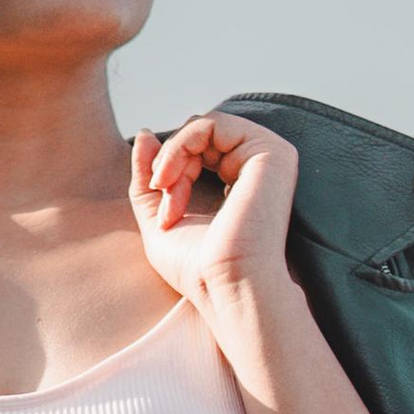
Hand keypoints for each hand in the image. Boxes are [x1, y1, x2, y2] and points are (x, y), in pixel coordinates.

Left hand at [130, 112, 299, 309]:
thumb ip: (147, 178)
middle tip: (162, 197)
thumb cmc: (199, 272)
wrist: (227, 289)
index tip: (161, 214)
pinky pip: (211, 124)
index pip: (196, 151)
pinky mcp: (269, 152)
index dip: (167, 171)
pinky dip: (180, 147)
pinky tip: (171, 180)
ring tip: (166, 190)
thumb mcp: (159, 221)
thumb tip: (144, 132)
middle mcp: (259, 167)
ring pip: (202, 127)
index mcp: (242, 182)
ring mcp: (268, 157)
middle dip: (168, 162)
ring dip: (171, 156)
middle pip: (198, 136)